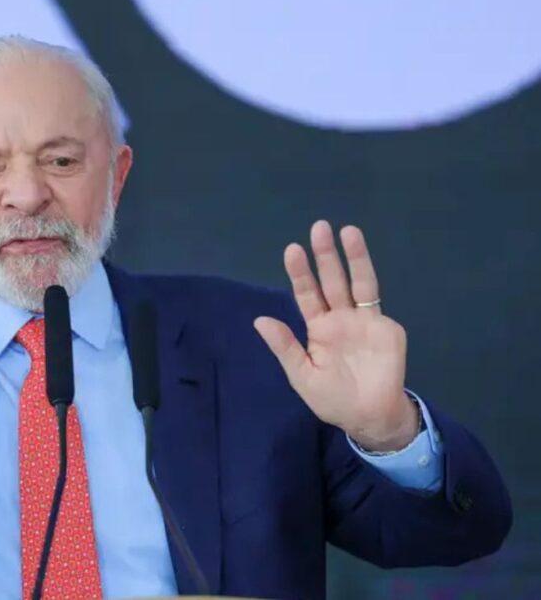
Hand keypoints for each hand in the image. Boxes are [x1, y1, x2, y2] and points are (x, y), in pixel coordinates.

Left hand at [254, 221, 418, 451]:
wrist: (367, 418)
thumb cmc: (332, 398)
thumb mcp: (302, 375)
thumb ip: (285, 346)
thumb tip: (259, 320)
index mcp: (319, 328)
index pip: (307, 294)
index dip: (300, 273)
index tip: (292, 249)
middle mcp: (341, 318)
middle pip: (332, 280)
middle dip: (326, 255)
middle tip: (319, 227)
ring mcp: (365, 321)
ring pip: (358, 283)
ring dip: (354, 258)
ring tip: (348, 231)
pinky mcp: (386, 329)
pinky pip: (376, 306)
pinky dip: (368, 289)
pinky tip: (360, 270)